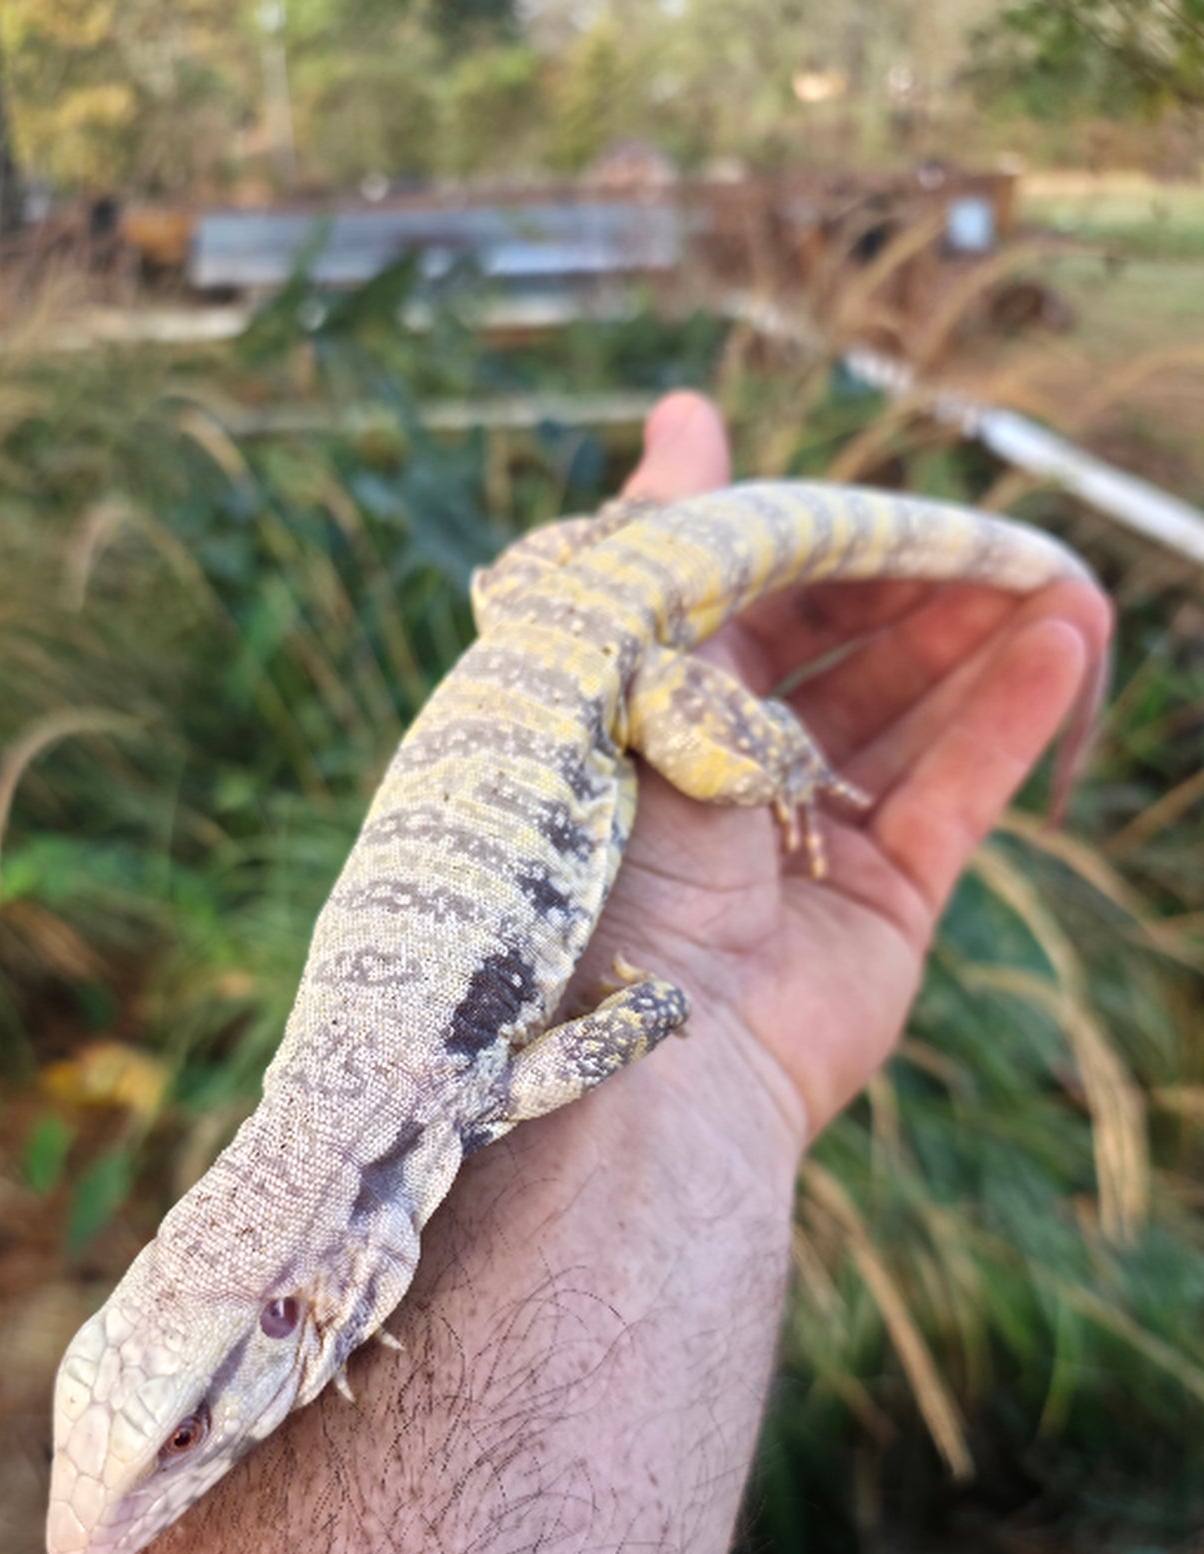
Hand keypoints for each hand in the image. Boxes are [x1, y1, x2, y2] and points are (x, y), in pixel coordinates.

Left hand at [590, 392, 1113, 1147]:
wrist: (637, 1038)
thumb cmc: (599, 842)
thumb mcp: (621, 662)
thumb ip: (671, 539)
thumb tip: (687, 408)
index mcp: (644, 713)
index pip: (745, 599)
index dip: (814, 541)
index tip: (882, 495)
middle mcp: (724, 777)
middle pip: (840, 651)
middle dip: (913, 587)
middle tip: (991, 541)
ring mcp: (807, 842)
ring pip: (910, 713)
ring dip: (977, 638)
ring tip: (1053, 575)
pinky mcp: (882, 903)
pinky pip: (953, 789)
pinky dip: (1006, 715)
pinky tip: (1061, 641)